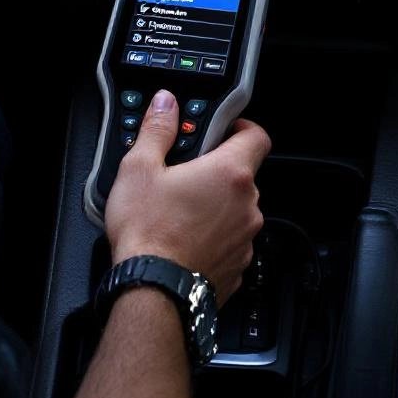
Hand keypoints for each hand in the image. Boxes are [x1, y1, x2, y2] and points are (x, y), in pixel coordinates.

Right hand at [105, 90, 269, 303]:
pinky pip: (231, 241)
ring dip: (216, 207)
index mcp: (230, 174)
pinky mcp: (238, 266)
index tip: (223, 130)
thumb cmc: (148, 234)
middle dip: (217, 171)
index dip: (241, 128)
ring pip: (236, 210)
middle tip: (185, 175)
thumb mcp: (140, 168)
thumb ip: (157, 129)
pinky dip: (214, 237)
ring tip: (179, 212)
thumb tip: (165, 104)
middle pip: (243, 175)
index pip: (257, 135)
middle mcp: (247, 206)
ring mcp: (245, 239)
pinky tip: (185, 240)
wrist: (153, 293)